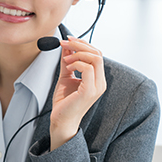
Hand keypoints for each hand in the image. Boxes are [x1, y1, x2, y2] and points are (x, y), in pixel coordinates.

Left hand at [50, 36, 106, 150]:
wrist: (61, 121)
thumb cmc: (64, 103)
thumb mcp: (65, 76)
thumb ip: (68, 61)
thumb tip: (67, 46)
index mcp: (97, 79)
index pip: (96, 54)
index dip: (82, 44)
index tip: (68, 40)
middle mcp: (100, 82)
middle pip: (97, 53)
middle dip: (80, 44)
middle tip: (65, 43)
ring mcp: (97, 87)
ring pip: (95, 58)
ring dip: (78, 53)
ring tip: (65, 58)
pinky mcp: (89, 91)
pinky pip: (87, 68)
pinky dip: (76, 63)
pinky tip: (68, 66)